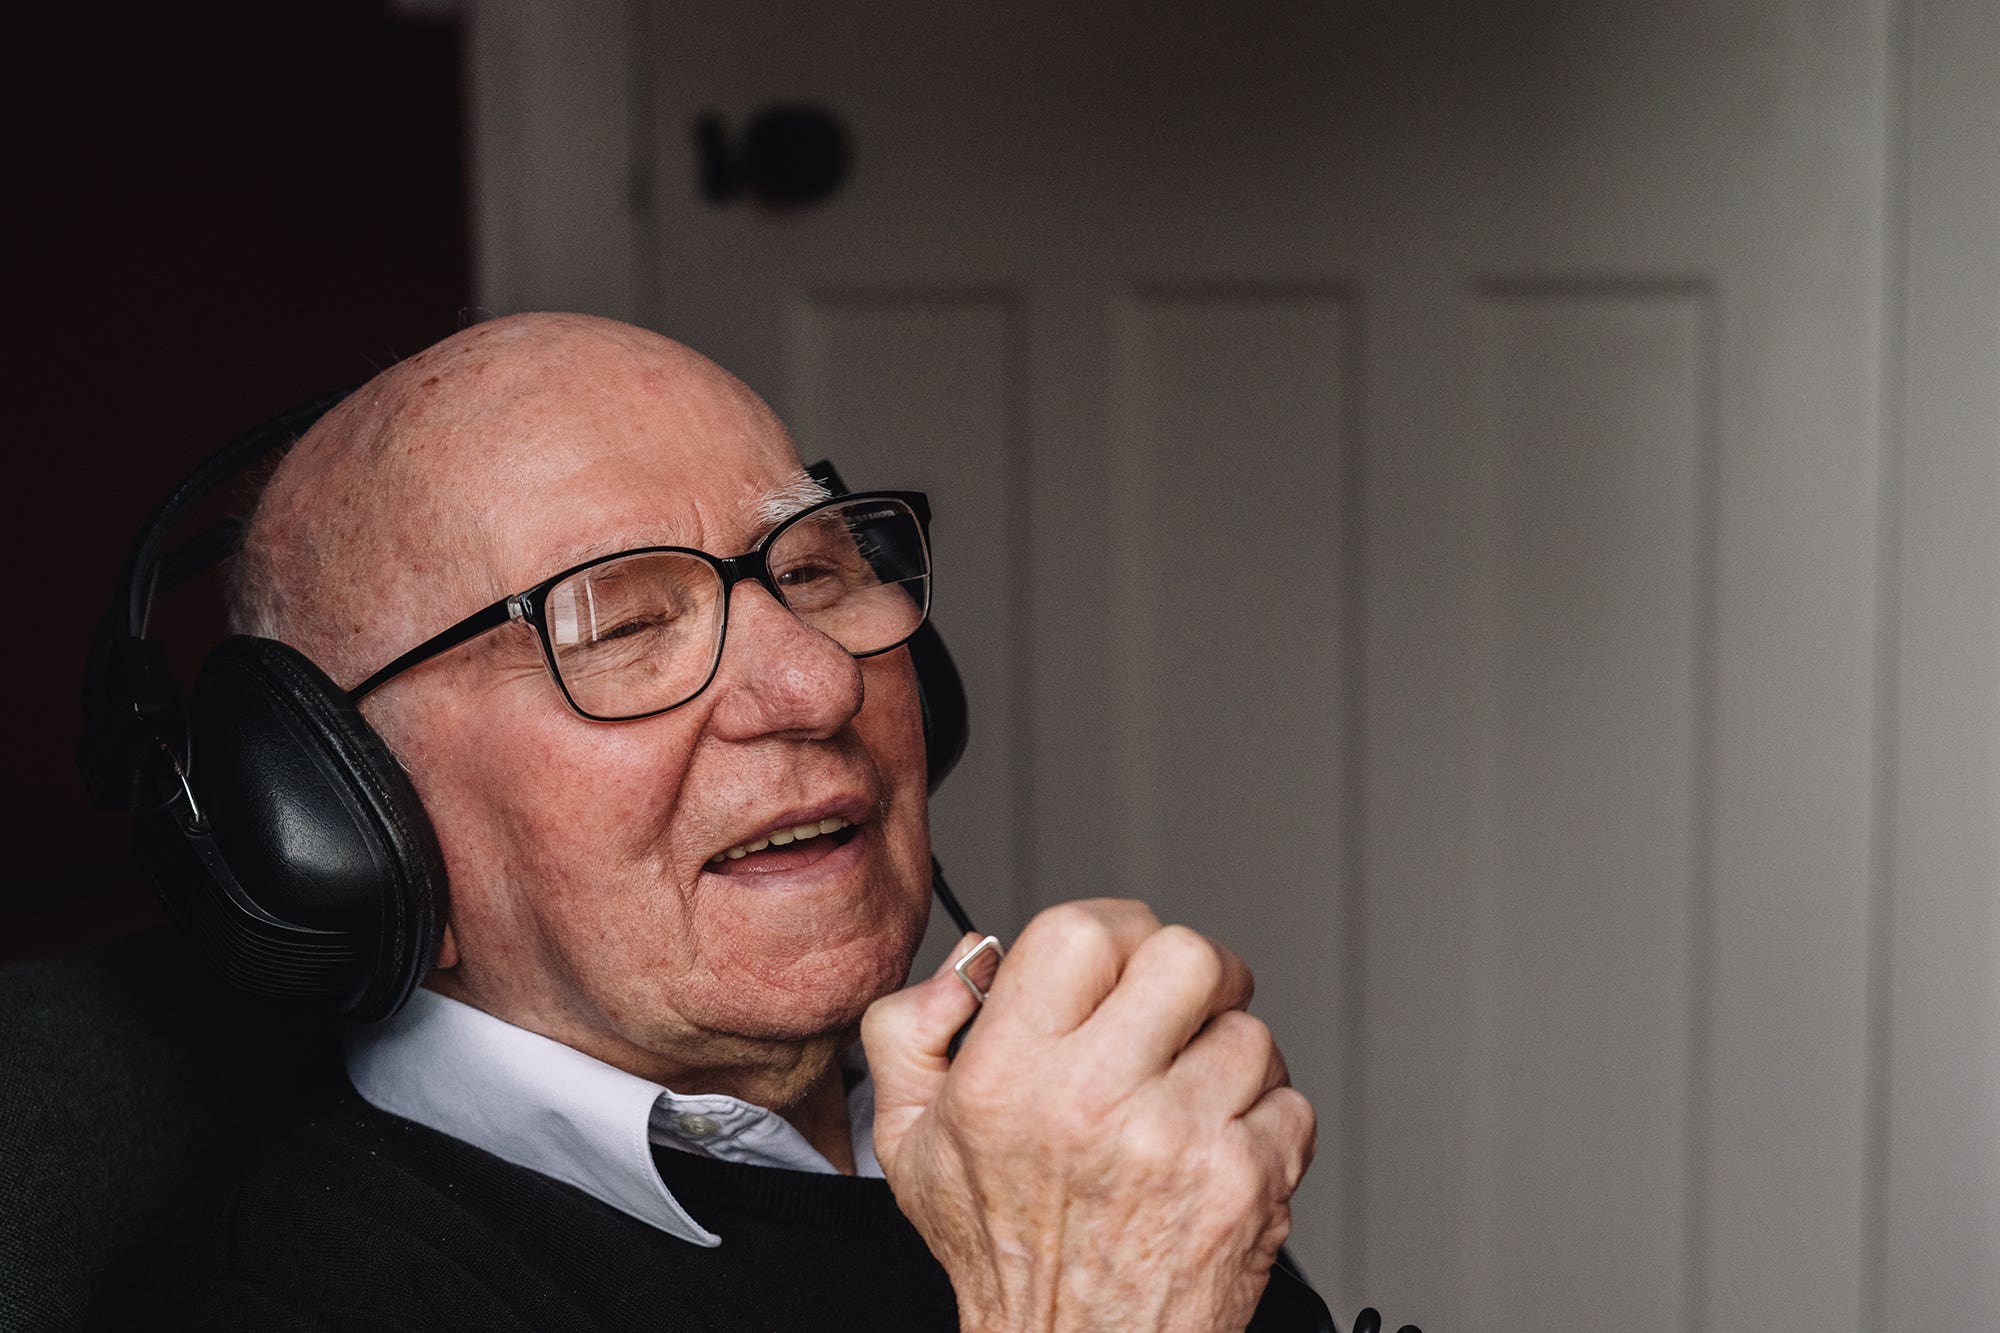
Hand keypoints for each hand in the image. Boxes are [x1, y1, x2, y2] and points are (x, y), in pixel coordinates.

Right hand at [862, 900, 1315, 1331]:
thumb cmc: (1003, 1257)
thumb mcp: (909, 1144)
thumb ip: (910, 1032)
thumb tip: (971, 961)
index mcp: (1010, 1077)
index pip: (1083, 931)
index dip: (1118, 929)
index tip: (1125, 959)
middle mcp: (1095, 1101)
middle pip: (1189, 957)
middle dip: (1197, 974)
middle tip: (1185, 1007)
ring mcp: (1180, 1141)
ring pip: (1249, 1034)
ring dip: (1229, 1059)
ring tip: (1190, 1103)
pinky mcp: (1248, 1184)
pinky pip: (1289, 1103)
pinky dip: (1266, 1123)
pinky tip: (1217, 1153)